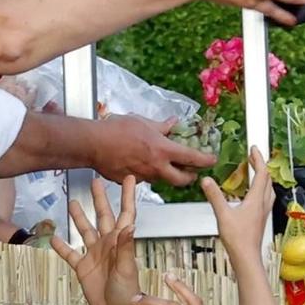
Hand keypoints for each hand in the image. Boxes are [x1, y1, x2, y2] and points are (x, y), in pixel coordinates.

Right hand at [52, 176, 142, 304]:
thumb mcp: (126, 268)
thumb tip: (129, 224)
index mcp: (120, 242)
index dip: (127, 196)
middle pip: (102, 216)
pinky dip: (62, 246)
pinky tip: (53, 237)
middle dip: (100, 199)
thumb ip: (126, 246)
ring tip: (73, 203)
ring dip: (79, 217)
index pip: (125, 213)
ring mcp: (95, 255)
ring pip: (85, 231)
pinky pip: (70, 254)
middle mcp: (107, 245)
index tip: (129, 178)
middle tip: (95, 182)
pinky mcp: (83, 268)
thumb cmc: (128, 292)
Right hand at [91, 116, 214, 186]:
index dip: (205, 160)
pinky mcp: (131, 182)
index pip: (192, 158)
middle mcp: (156, 167)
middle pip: (182, 180)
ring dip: (167, 174)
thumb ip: (162, 126)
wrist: (93, 144)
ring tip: (163, 163)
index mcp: (162, 150)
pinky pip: (144, 179)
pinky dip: (147, 173)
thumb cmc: (116, 130)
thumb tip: (174, 123)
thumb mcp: (143, 122)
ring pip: (162, 180)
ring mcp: (144, 177)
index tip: (212, 160)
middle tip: (191, 171)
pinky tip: (140, 163)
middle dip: (190, 177)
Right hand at [198, 149, 273, 276]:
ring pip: (268, 190)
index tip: (254, 149)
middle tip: (253, 158)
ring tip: (255, 173)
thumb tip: (207, 180)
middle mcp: (262, 205)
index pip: (262, 174)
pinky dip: (261, 191)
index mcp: (256, 200)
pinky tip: (252, 196)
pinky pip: (264, 200)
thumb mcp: (222, 214)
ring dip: (263, 179)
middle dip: (261, 166)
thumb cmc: (238, 239)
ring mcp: (263, 213)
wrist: (246, 258)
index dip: (258, 159)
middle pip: (267, 180)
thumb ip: (214, 196)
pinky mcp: (260, 220)